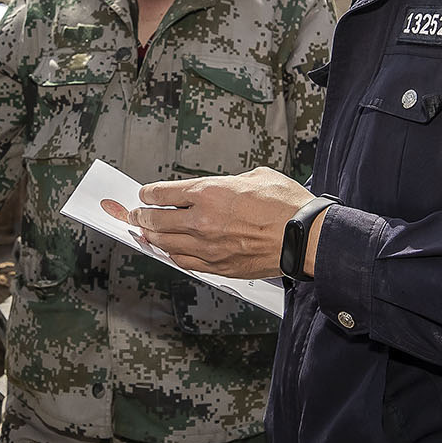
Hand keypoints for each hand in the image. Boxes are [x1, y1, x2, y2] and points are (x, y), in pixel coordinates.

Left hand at [122, 167, 310, 278]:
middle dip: (141, 216)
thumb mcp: (255, 177)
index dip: (148, 194)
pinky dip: (172, 255)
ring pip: (165, 243)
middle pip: (156, 220)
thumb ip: (228, 183)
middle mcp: (202, 219)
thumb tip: (218, 188)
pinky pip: (183, 262)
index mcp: (209, 192)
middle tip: (135, 215)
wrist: (306, 236)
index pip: (162, 194)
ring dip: (151, 237)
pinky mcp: (217, 265)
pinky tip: (169, 251)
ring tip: (145, 233)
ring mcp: (208, 246)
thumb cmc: (287, 206)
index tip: (145, 195)